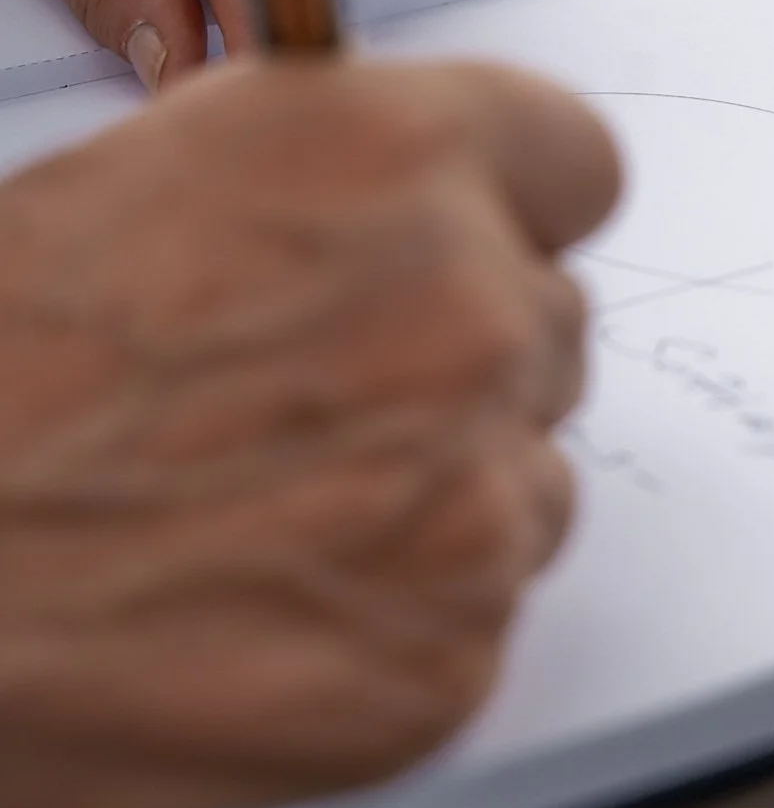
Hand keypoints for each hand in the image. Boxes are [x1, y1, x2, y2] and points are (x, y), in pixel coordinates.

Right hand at [0, 58, 618, 807]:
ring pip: (532, 468)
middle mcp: (465, 309)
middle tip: (328, 395)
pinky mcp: (453, 652)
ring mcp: (473, 492)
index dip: (522, 206)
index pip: (576, 160)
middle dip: (466, 351)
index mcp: (392, 155)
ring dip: (447, 482)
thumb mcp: (163, 174)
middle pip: (553, 323)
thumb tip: (441, 190)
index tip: (492, 238)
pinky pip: (487, 598)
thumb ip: (347, 166)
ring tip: (282, 502)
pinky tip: (282, 594)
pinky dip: (410, 601)